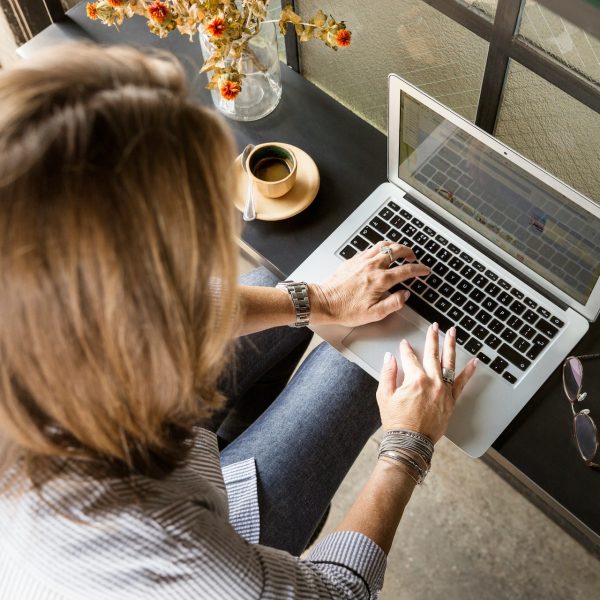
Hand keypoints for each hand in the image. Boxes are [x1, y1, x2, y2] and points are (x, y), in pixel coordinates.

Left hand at [310, 240, 429, 327]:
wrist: (324, 302)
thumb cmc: (345, 310)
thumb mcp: (374, 314)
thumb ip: (394, 303)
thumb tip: (405, 295)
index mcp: (380, 280)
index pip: (406, 270)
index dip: (419, 269)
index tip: (425, 270)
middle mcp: (372, 267)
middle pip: (396, 251)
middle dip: (409, 252)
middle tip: (413, 257)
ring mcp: (362, 261)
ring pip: (383, 245)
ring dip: (395, 246)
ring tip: (400, 251)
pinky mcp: (353, 260)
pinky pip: (370, 248)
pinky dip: (380, 248)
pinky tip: (380, 253)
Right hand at [376, 324, 477, 442]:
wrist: (410, 443)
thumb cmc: (397, 422)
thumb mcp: (384, 396)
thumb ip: (388, 374)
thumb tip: (390, 358)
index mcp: (415, 380)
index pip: (410, 357)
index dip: (405, 349)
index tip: (404, 344)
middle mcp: (432, 382)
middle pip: (432, 354)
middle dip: (432, 338)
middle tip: (434, 327)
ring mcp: (444, 390)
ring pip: (449, 363)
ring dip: (451, 346)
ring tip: (453, 333)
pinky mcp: (451, 400)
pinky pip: (462, 383)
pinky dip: (469, 371)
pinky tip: (474, 361)